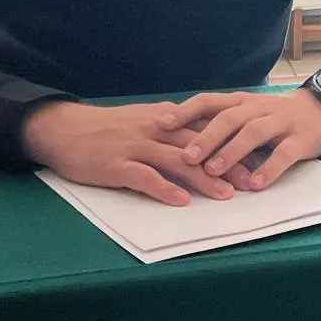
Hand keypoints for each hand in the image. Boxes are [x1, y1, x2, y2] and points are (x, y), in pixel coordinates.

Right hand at [21, 99, 235, 206]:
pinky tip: (181, 202)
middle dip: (228, 165)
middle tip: (252, 182)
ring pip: (177, 161)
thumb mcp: (144, 119)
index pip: (207, 129)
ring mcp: (135, 146)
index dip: (232, 144)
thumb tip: (203, 136)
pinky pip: (144, 177)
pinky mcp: (116, 164)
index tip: (256, 158)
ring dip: (203, 179)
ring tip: (226, 196)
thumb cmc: (106, 128)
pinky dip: (164, 189)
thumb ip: (172, 127)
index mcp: (165, 118)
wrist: (63, 128)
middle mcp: (155, 129)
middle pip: (199, 146)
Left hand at [174, 86, 320, 192]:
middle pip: (229, 118)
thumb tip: (177, 136)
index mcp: (241, 102)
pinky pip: (284, 153)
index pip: (209, 101)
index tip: (161, 124)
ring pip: (254, 132)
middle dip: (206, 137)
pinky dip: (269, 169)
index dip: (185, 111)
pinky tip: (255, 185)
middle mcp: (258, 108)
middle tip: (186, 157)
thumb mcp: (247, 112)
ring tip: (214, 171)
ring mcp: (281, 122)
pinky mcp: (302, 139)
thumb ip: (220, 121)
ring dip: (232, 152)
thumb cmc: (275, 115)